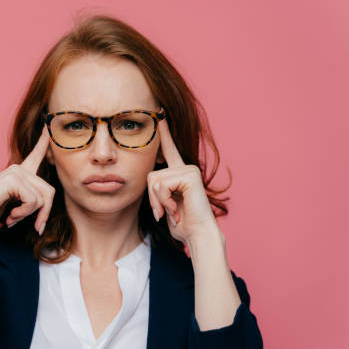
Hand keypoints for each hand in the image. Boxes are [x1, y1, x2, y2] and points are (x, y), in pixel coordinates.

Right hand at [0, 124, 54, 234]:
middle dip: (44, 213)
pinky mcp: (14, 179)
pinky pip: (33, 201)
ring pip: (43, 198)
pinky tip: (10, 215)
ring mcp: (17, 172)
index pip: (35, 155)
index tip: (48, 124)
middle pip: (49, 192)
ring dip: (30, 215)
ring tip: (13, 219)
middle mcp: (19, 170)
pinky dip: (23, 213)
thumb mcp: (16, 208)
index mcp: (19, 174)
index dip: (44, 140)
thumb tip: (43, 218)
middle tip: (35, 227)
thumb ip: (29, 205)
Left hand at [146, 120, 220, 244]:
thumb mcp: (165, 204)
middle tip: (164, 212)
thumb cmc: (183, 224)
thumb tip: (151, 180)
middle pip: (150, 175)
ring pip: (154, 180)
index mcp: (180, 174)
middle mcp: (186, 168)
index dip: (164, 133)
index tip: (160, 112)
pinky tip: (177, 209)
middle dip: (152, 198)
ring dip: (158, 202)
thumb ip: (158, 191)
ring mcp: (189, 170)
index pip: (169, 149)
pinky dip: (164, 201)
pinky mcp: (189, 175)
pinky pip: (161, 185)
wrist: (198, 235)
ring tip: (172, 211)